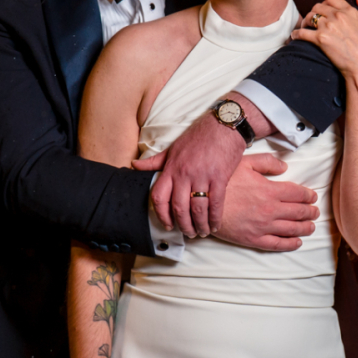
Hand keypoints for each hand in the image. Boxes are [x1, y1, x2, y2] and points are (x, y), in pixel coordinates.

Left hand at [133, 110, 247, 236]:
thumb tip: (134, 165)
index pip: (159, 196)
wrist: (223, 125)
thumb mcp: (173, 148)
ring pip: (197, 209)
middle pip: (179, 207)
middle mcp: (184, 174)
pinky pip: (216, 204)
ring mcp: (202, 176)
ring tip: (202, 231)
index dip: (161, 215)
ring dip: (200, 224)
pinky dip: (215, 218)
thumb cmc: (198, 136)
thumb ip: (155, 161)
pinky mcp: (220, 178)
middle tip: (188, 233)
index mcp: (171, 168)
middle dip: (183, 224)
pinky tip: (216, 224)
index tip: (167, 225)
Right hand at [217, 153, 318, 250]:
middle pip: (299, 212)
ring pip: (292, 229)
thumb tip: (285, 167)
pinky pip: (278, 244)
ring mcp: (263, 226)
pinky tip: (297, 242)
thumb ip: (267, 162)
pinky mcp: (254, 239)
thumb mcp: (245, 163)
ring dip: (305, 228)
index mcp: (270, 190)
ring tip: (311, 226)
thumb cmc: (223, 181)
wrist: (203, 203)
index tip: (313, 196)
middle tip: (315, 211)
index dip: (308, 195)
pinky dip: (291, 244)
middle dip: (311, 212)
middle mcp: (270, 209)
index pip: (298, 193)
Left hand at [291, 0, 357, 82]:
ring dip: (305, 22)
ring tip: (305, 28)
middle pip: (318, 6)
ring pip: (309, 17)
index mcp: (350, 11)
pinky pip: (301, 33)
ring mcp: (328, 27)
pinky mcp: (320, 39)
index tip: (324, 11)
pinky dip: (296, 34)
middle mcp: (338, 16)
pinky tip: (295, 37)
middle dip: (314, 12)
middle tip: (313, 21)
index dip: (326, 4)